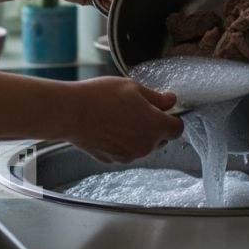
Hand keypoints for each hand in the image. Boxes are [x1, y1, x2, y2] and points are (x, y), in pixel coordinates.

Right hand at [63, 77, 183, 162]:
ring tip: (119, 117)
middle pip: (160, 139)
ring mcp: (128, 156)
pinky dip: (121, 142)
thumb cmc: (101, 97)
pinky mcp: (112, 160)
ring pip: (142, 146)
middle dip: (154, 127)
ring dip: (137, 135)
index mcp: (155, 127)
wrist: (71, 113)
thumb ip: (157, 98)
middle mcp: (145, 146)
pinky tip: (108, 128)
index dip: (172, 118)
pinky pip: (125, 151)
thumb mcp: (134, 88)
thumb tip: (171, 101)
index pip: (177, 129)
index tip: (163, 110)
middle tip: (137, 109)